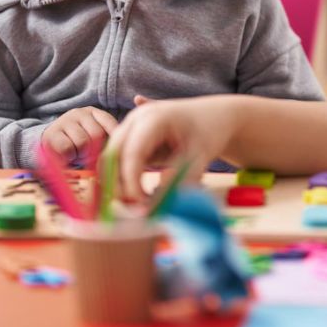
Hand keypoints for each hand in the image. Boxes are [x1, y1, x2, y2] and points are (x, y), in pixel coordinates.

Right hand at [41, 107, 118, 166]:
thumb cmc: (76, 143)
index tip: (112, 152)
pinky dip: (70, 157)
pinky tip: (67, 156)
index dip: (113, 139)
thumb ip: (105, 140)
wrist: (49, 143)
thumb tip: (117, 150)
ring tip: (77, 154)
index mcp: (93, 112)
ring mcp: (65, 121)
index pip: (109, 122)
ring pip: (83, 143)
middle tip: (89, 156)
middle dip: (95, 151)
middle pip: (97, 134)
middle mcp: (79, 113)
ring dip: (81, 155)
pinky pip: (68, 149)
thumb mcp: (93, 137)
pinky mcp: (52, 133)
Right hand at [109, 96, 234, 201]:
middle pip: (113, 154)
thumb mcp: (200, 157)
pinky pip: (118, 159)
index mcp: (154, 119)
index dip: (132, 182)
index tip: (144, 205)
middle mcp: (136, 119)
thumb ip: (180, 179)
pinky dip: (122, 178)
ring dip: (118, 182)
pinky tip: (136, 196)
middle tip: (135, 210)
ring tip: (139, 205)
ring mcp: (131, 126)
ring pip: (111, 158)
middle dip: (118, 184)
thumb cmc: (209, 133)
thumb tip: (156, 202)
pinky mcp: (132, 138)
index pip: (132, 153)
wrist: (214, 116)